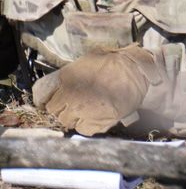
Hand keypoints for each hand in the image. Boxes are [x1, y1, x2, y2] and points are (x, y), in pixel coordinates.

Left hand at [32, 45, 160, 135]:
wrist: (138, 70)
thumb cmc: (114, 62)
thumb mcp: (88, 59)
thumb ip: (71, 72)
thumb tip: (59, 84)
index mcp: (66, 79)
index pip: (45, 99)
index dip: (51, 100)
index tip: (56, 101)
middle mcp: (71, 97)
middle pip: (55, 112)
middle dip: (63, 108)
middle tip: (76, 104)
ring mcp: (83, 111)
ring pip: (68, 123)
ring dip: (75, 117)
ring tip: (87, 110)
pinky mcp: (98, 122)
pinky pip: (84, 129)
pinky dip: (88, 125)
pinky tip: (96, 116)